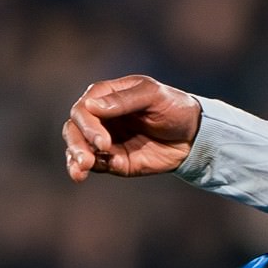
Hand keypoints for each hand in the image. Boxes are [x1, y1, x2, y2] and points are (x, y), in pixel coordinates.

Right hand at [62, 75, 202, 181]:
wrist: (193, 135)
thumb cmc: (174, 107)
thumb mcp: (153, 96)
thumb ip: (124, 100)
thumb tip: (90, 105)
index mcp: (105, 96)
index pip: (83, 109)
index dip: (88, 126)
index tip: (102, 142)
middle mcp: (100, 117)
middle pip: (74, 129)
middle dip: (77, 145)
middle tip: (86, 160)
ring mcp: (105, 139)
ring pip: (78, 148)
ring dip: (75, 159)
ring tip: (80, 171)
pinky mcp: (113, 159)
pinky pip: (95, 165)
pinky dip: (89, 169)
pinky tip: (90, 172)